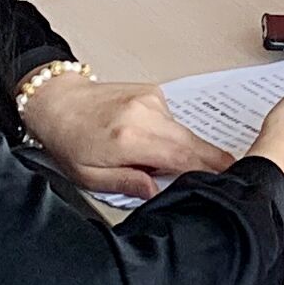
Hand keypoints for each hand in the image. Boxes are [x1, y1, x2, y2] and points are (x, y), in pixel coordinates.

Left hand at [20, 73, 235, 200]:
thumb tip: (156, 191)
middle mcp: (144, 115)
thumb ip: (126, 184)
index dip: (206, 169)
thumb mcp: (89, 176)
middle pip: (191, 142)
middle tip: (225, 172)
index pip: (181, 157)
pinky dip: (170, 134)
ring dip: (184, 148)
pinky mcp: (153, 93)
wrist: (58, 101)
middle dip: (210, 159)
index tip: (224, 177)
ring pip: (183, 131)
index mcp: (129, 139)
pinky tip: (152, 141)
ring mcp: (150, 100)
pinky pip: (172, 120)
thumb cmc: (69, 139)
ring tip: (160, 163)